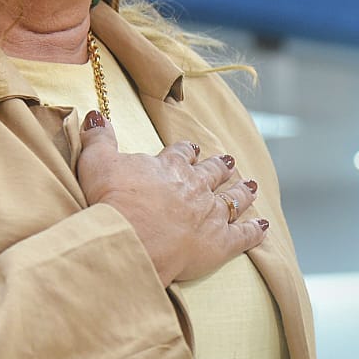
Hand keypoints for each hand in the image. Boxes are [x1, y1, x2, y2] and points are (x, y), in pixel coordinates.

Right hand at [76, 112, 267, 286]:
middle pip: (213, 172)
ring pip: (233, 198)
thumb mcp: (97, 163)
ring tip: (250, 186)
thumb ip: (99, 139)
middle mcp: (195, 186)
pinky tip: (262, 226)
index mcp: (169, 166)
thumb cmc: (112, 202)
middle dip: (220, 166)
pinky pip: (244, 235)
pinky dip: (255, 230)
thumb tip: (95, 115)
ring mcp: (211, 214)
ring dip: (242, 191)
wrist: (130, 240)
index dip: (188, 151)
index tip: (193, 149)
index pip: (183, 153)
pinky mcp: (220, 243)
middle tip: (229, 162)